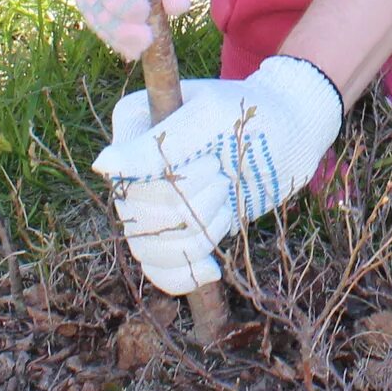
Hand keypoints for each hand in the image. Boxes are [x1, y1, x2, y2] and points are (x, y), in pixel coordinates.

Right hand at [90, 55, 343, 293]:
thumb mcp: (208, 121)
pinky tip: (211, 270)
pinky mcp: (175, 228)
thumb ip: (156, 146)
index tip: (212, 163)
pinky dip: (183, 275)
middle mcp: (132, 165)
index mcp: (132, 127)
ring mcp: (151, 199)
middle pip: (138, 220)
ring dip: (195, 239)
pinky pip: (158, 268)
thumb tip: (102, 165)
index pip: (127, 184)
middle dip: (191, 212)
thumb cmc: (252, 115)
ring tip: (226, 208)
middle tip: (224, 181)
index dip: (170, 189)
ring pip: (148, 249)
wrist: (289, 133)